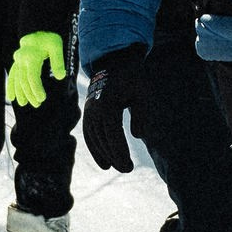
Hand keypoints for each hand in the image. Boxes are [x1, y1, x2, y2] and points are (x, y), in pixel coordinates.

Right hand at [7, 32, 65, 107]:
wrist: (38, 29)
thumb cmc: (49, 38)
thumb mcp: (57, 46)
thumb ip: (58, 61)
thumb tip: (60, 77)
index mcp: (32, 56)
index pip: (32, 76)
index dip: (36, 89)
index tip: (42, 98)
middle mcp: (22, 59)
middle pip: (24, 80)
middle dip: (29, 93)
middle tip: (37, 104)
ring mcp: (18, 61)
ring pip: (16, 79)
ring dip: (20, 92)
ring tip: (23, 103)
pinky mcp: (17, 62)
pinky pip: (12, 75)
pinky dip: (11, 86)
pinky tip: (11, 96)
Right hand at [81, 45, 145, 172]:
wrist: (114, 62)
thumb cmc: (133, 78)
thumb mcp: (143, 92)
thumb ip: (142, 113)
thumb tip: (138, 136)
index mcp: (108, 103)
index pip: (112, 133)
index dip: (119, 151)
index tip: (128, 165)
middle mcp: (94, 108)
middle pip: (102, 139)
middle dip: (114, 156)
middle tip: (127, 168)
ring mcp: (88, 111)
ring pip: (94, 139)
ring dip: (105, 155)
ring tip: (118, 166)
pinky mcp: (87, 113)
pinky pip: (89, 135)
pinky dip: (95, 150)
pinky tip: (105, 163)